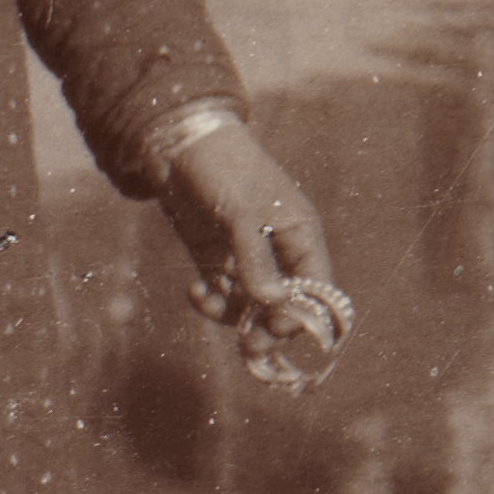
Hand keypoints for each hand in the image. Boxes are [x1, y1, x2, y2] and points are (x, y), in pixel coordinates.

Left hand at [160, 117, 352, 390]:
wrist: (178, 146)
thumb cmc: (223, 170)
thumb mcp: (241, 214)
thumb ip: (256, 260)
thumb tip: (271, 304)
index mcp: (299, 234)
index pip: (316, 288)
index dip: (302, 314)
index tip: (276, 329)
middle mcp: (278, 250)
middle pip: (284, 304)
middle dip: (268, 327)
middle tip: (249, 348)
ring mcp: (246, 256)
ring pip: (250, 305)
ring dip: (232, 315)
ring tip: (207, 302)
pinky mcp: (217, 259)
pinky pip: (222, 294)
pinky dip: (211, 300)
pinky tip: (194, 290)